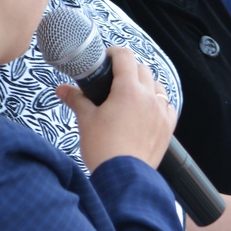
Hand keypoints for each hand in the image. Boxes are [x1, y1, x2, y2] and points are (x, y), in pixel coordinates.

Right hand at [58, 47, 175, 171]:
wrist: (123, 177)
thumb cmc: (103, 148)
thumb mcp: (86, 120)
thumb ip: (77, 99)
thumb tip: (62, 89)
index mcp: (128, 90)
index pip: (125, 57)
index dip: (114, 53)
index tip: (106, 58)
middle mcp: (149, 97)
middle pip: (142, 69)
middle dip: (129, 69)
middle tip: (114, 79)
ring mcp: (161, 112)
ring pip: (158, 86)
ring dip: (146, 85)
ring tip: (131, 95)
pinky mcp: (168, 128)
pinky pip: (167, 106)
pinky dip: (158, 104)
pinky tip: (148, 111)